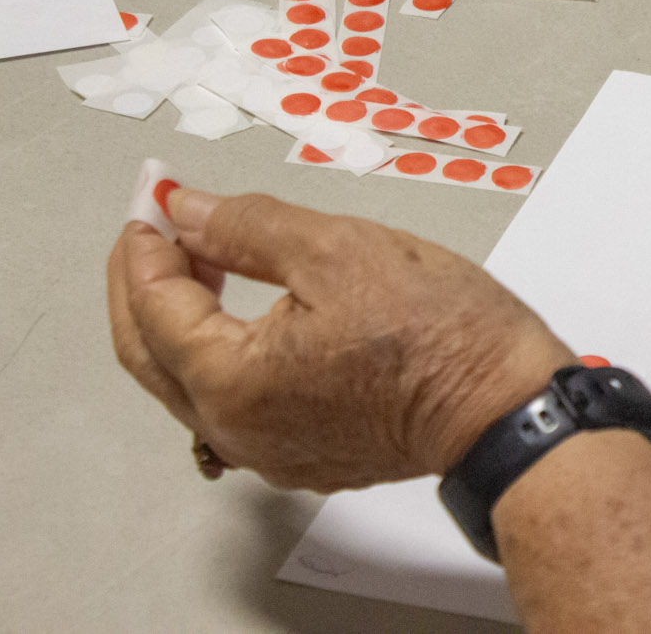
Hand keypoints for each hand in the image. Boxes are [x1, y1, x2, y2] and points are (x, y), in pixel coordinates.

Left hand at [107, 187, 572, 490]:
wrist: (506, 408)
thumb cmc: (440, 333)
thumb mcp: (341, 249)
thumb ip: (248, 227)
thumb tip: (187, 211)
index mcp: (231, 382)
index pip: (153, 304)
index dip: (147, 240)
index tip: (155, 194)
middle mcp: (236, 429)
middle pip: (151, 353)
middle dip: (144, 282)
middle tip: (157, 225)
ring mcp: (270, 450)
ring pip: (191, 381)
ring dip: (182, 318)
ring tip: (205, 257)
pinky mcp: (305, 455)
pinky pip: (234, 402)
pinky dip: (223, 351)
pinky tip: (252, 312)